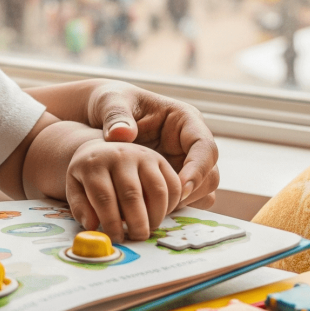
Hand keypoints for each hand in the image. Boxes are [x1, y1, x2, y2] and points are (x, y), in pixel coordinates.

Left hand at [65, 138, 181, 242]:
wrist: (101, 149)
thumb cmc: (89, 175)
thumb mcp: (75, 187)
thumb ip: (80, 208)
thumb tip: (92, 226)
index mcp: (94, 163)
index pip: (104, 197)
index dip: (111, 222)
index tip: (116, 238)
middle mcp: (119, 155)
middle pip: (132, 194)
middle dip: (136, 223)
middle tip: (137, 238)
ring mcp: (141, 155)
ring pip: (157, 190)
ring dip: (156, 215)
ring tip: (148, 227)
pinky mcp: (159, 159)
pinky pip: (173, 185)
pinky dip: (171, 205)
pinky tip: (160, 215)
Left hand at [85, 81, 218, 208]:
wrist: (98, 116)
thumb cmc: (109, 102)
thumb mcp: (109, 102)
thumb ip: (116, 116)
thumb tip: (122, 134)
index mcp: (184, 119)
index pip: (205, 147)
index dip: (198, 169)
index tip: (180, 187)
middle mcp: (190, 143)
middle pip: (210, 174)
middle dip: (191, 192)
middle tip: (162, 204)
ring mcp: (185, 163)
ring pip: (203, 191)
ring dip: (183, 203)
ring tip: (152, 206)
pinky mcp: (176, 179)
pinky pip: (187, 200)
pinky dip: (173, 208)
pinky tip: (148, 208)